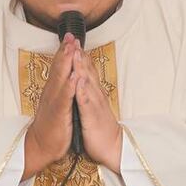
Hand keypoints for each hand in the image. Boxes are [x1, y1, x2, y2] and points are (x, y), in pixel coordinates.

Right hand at [23, 35, 78, 179]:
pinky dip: (70, 87)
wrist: (41, 146)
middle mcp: (52, 93)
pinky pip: (65, 99)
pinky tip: (74, 77)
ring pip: (61, 79)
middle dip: (65, 51)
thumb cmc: (52, 125)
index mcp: (54, 91)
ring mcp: (55, 102)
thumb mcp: (57, 103)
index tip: (70, 37)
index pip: (59, 67)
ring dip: (66, 63)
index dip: (64, 52)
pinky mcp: (58, 114)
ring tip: (72, 49)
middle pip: (59, 68)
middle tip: (70, 35)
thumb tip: (65, 76)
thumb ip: (60, 89)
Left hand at [71, 47, 121, 172]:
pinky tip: (77, 80)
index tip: (72, 40)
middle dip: (79, 54)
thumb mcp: (93, 107)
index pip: (87, 70)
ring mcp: (94, 104)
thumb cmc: (101, 129)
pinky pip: (86, 101)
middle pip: (87, 71)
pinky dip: (81, 89)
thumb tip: (83, 82)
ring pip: (86, 82)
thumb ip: (89, 94)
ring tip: (75, 51)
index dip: (80, 55)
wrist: (113, 147)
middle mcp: (95, 95)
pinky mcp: (92, 116)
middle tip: (73, 37)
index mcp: (94, 93)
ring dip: (81, 66)